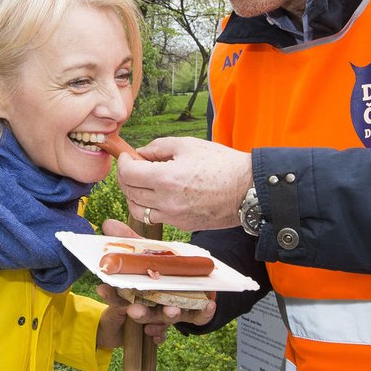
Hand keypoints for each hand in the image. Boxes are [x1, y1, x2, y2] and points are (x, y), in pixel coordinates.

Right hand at [94, 220, 216, 345]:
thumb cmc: (161, 267)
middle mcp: (153, 306)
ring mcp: (173, 310)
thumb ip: (128, 240)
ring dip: (169, 315)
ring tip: (172, 309)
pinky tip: (209, 304)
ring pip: (168, 317)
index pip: (119, 297)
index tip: (102, 289)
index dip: (110, 295)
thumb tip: (108, 223)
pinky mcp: (195, 312)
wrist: (191, 280)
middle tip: (135, 311)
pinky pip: (198, 316)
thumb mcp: (145, 252)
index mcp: (138, 293)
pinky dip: (203, 312)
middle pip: (143, 313)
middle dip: (139, 314)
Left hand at [115, 137, 252, 231]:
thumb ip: (158, 147)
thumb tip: (140, 153)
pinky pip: (155, 217)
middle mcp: (166, 201)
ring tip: (142, 183)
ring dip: (134, 195)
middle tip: (132, 166)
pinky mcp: (182, 225)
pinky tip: (159, 194)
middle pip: (130, 192)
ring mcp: (174, 217)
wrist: (248, 189)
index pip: (129, 174)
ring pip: (138, 210)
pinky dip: (150, 206)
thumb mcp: (188, 145)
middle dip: (126, 177)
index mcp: (166, 179)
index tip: (126, 156)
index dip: (123, 163)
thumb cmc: (222, 164)